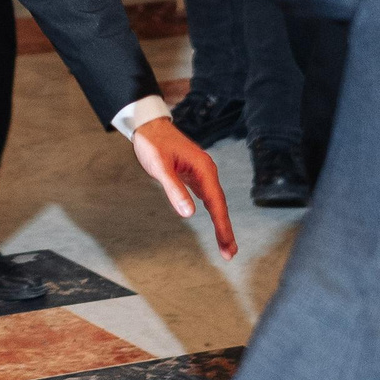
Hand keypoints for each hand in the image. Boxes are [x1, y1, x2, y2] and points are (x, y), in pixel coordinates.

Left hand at [131, 118, 237, 257]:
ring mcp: (202, 173)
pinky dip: (213, 212)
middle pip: (219, 204)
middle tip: (229, 253)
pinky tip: (216, 222)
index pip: (216, 202)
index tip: (227, 245)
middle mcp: (207, 171)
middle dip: (225, 229)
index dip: (222, 225)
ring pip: (215, 202)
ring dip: (220, 223)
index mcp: (202, 168)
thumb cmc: (153, 144)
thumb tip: (188, 213)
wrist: (150, 126)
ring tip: (226, 245)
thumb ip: (174, 189)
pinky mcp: (195, 175)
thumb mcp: (160, 167)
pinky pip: (208, 197)